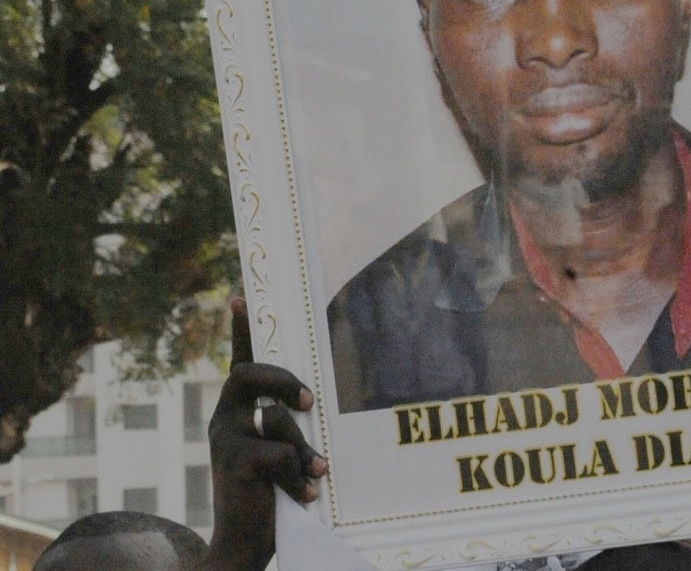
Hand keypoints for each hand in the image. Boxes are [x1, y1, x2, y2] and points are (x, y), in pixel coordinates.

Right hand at [201, 297, 327, 570]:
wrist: (241, 546)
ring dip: (303, 448)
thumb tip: (306, 404)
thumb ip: (287, 425)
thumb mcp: (279, 451)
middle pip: (246, 374)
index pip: (239, 363)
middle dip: (282, 379)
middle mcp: (224, 421)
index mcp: (236, 413)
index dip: (240, 330)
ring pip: (275, 421)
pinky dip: (299, 476)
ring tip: (316, 473)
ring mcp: (226, 442)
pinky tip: (305, 494)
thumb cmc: (269, 495)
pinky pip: (280, 457)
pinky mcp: (236, 466)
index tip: (240, 296)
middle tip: (307, 401)